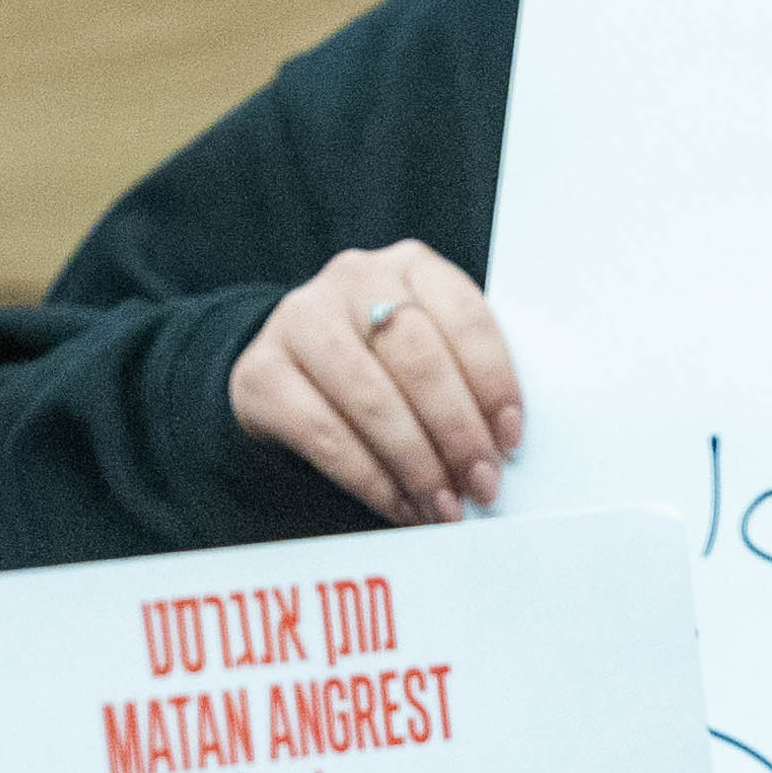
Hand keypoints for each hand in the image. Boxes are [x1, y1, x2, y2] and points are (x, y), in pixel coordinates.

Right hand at [229, 242, 521, 523]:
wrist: (289, 365)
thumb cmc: (379, 361)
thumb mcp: (423, 346)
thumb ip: (462, 377)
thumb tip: (500, 449)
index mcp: (410, 265)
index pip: (466, 317)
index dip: (494, 384)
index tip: (510, 441)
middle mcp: (354, 280)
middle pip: (418, 359)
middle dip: (458, 433)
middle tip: (481, 485)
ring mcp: (300, 321)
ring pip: (372, 399)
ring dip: (417, 464)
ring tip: (443, 507)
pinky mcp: (261, 371)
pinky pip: (324, 435)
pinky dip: (370, 479)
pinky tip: (399, 505)